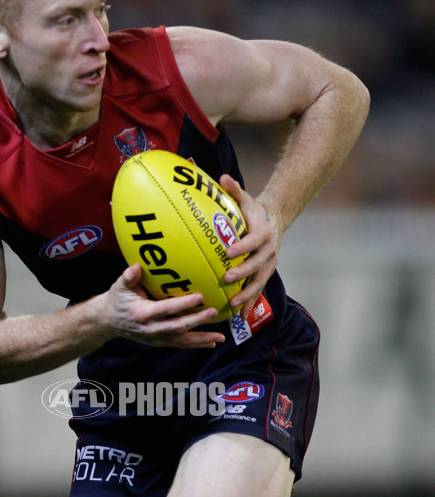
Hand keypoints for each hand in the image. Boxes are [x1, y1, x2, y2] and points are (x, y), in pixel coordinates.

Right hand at [103, 265, 225, 347]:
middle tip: (215, 312)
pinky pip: (180, 345)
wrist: (109, 321)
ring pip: (182, 340)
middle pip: (178, 327)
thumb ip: (128, 277)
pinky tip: (212, 343)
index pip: (166, 309)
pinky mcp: (160, 342)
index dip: (183, 304)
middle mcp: (151, 329)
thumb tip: (136, 267)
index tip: (199, 297)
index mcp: (143, 314)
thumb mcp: (119, 286)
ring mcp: (156, 338)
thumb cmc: (117, 299)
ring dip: (202, 339)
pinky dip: (196, 344)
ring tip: (221, 338)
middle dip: (197, 321)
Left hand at [219, 175, 282, 320]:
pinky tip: (240, 318)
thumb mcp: (245, 198)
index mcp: (263, 233)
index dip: (242, 246)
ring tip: (234, 305)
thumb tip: (222, 178)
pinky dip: (251, 304)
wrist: (274, 220)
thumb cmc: (253, 210)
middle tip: (226, 279)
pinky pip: (258, 291)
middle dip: (242, 274)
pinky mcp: (265, 274)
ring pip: (259, 282)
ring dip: (248, 294)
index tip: (228, 252)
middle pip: (257, 265)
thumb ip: (234, 190)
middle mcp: (269, 251)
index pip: (253, 241)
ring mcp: (268, 265)